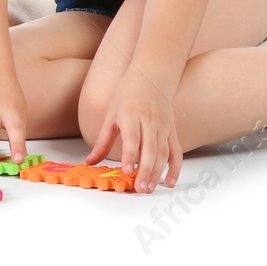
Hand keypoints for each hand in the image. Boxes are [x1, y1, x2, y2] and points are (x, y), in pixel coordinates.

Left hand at [84, 65, 182, 193]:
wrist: (150, 76)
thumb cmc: (126, 95)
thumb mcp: (110, 116)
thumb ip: (102, 142)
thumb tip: (90, 162)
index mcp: (130, 116)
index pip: (132, 138)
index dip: (130, 155)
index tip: (127, 171)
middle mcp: (149, 122)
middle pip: (149, 149)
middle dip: (145, 171)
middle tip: (140, 189)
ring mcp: (163, 127)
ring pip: (163, 153)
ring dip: (158, 173)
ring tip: (149, 189)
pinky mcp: (172, 131)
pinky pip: (176, 152)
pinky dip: (175, 168)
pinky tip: (169, 182)